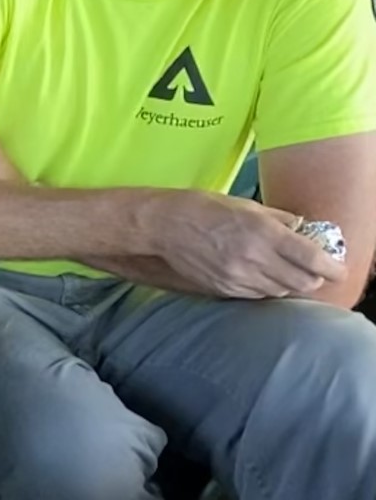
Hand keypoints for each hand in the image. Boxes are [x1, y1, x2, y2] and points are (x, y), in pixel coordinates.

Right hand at [135, 190, 344, 300]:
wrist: (160, 226)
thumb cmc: (200, 208)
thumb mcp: (245, 204)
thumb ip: (279, 219)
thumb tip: (303, 229)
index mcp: (262, 233)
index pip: (312, 259)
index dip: (332, 267)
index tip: (338, 268)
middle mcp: (253, 259)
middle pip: (302, 282)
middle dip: (313, 277)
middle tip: (312, 268)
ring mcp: (238, 278)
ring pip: (282, 292)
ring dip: (289, 283)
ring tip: (282, 268)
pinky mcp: (224, 289)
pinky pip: (258, 295)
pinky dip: (267, 288)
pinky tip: (259, 274)